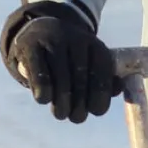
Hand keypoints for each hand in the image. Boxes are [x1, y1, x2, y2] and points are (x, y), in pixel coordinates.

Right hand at [2, 6, 120, 122]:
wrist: (40, 29)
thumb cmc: (72, 57)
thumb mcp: (91, 63)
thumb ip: (106, 79)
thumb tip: (116, 90)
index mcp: (96, 46)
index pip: (102, 77)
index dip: (100, 99)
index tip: (95, 111)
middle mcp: (76, 40)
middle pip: (81, 81)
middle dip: (80, 106)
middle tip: (76, 117)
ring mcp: (53, 40)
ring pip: (61, 81)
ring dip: (61, 104)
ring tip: (61, 113)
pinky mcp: (30, 45)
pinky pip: (40, 76)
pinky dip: (43, 93)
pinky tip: (43, 99)